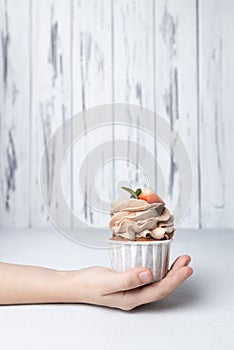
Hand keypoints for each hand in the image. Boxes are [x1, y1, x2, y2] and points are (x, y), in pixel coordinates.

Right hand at [66, 255, 192, 309]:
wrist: (76, 284)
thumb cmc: (89, 284)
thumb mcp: (107, 281)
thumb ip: (127, 279)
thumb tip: (149, 274)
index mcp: (132, 298)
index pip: (159, 290)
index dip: (175, 280)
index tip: (186, 268)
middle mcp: (135, 296)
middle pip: (162, 287)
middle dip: (177, 275)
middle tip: (187, 261)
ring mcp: (132, 290)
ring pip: (157, 281)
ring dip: (170, 271)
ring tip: (180, 260)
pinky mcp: (129, 281)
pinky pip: (149, 276)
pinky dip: (158, 268)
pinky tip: (160, 260)